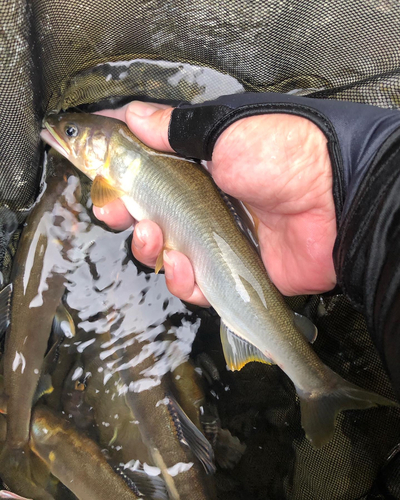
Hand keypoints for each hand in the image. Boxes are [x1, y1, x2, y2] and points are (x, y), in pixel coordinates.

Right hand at [95, 101, 336, 304]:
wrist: (335, 199)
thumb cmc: (284, 154)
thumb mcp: (224, 130)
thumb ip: (175, 129)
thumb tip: (134, 114)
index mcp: (199, 167)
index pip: (146, 173)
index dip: (119, 176)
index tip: (99, 176)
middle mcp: (204, 204)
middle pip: (148, 216)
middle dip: (124, 215)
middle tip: (115, 209)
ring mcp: (216, 240)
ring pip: (164, 254)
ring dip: (149, 248)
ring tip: (155, 238)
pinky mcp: (230, 274)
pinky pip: (192, 285)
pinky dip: (181, 280)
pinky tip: (184, 267)